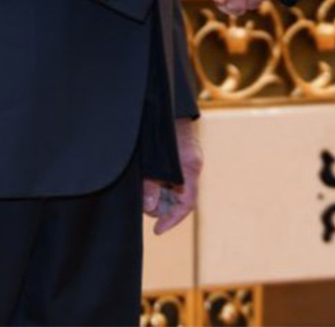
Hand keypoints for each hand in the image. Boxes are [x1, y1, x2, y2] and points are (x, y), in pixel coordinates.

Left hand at [143, 118, 201, 234]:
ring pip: (173, 191)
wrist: (166, 104)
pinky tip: (147, 180)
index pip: (187, 204)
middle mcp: (191, 168)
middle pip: (178, 200)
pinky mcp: (180, 160)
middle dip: (160, 206)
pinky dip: (159, 185)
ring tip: (143, 186)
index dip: (172, 220)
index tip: (157, 230)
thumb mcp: (153, 160)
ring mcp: (187, 164)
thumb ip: (151, 183)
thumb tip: (150, 206)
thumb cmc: (160, 129)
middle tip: (143, 200)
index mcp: (190, 167)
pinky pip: (171, 181)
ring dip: (157, 195)